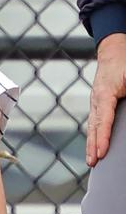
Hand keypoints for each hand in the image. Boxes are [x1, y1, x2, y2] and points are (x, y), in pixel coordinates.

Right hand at [88, 33, 125, 165]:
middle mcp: (97, 99)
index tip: (102, 152)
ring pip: (92, 126)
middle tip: (93, 162)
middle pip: (94, 126)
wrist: (113, 51)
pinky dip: (93, 136)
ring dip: (91, 143)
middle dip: (93, 145)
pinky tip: (94, 146)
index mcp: (105, 93)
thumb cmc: (124, 63)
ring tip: (91, 161)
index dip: (103, 137)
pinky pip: (94, 122)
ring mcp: (95, 102)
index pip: (104, 119)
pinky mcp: (98, 103)